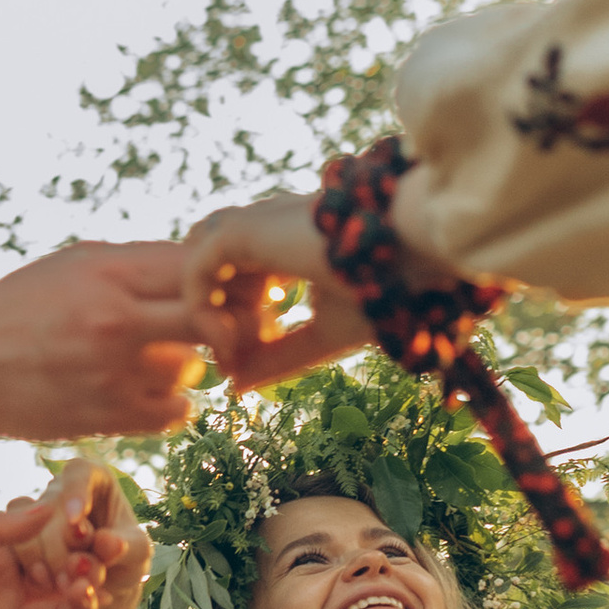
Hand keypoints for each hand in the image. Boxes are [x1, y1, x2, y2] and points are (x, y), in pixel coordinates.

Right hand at [0, 240, 206, 438]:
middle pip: (214, 321)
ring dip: (182, 366)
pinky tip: (144, 389)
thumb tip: (210, 265)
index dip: (222, 278)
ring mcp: (113, 373)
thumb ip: (140, 262)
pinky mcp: (108, 418)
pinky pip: (175, 411)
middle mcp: (116, 321)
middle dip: (224, 324)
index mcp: (110, 272)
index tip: (219, 288)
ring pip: (193, 369)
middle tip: (216, 328)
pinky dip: (170, 403)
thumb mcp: (76, 263)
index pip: (200, 269)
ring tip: (148, 358)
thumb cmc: (23, 306)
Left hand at [0, 496, 130, 608]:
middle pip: (63, 582)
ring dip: (76, 607)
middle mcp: (9, 584)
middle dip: (82, 577)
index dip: (73, 545)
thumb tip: (54, 509)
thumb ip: (3, 528)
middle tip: (87, 573)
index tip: (86, 540)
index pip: (52, 546)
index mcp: (2, 550)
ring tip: (78, 597)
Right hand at [18, 458, 154, 608]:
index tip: (75, 521)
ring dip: (46, 562)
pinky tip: (47, 584)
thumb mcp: (138, 553)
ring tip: (66, 584)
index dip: (75, 493)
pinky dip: (30, 568)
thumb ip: (127, 547)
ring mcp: (34, 510)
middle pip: (50, 509)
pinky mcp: (16, 535)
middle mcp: (60, 488)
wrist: (105, 581)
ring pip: (26, 530)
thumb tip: (108, 543)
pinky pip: (13, 546)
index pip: (80, 473)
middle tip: (79, 574)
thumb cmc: (126, 556)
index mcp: (93, 477)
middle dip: (64, 547)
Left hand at [180, 198, 370, 392]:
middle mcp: (266, 223)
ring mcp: (253, 223)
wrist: (413, 254)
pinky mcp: (242, 230)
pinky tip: (226, 342)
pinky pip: (196, 271)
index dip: (232, 317)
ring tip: (231, 351)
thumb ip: (277, 357)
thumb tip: (235, 385)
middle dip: (212, 314)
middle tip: (232, 356)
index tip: (244, 359)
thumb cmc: (384, 289)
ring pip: (196, 267)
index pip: (234, 270)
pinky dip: (201, 311)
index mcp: (287, 240)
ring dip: (205, 315)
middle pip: (210, 267)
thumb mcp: (323, 335)